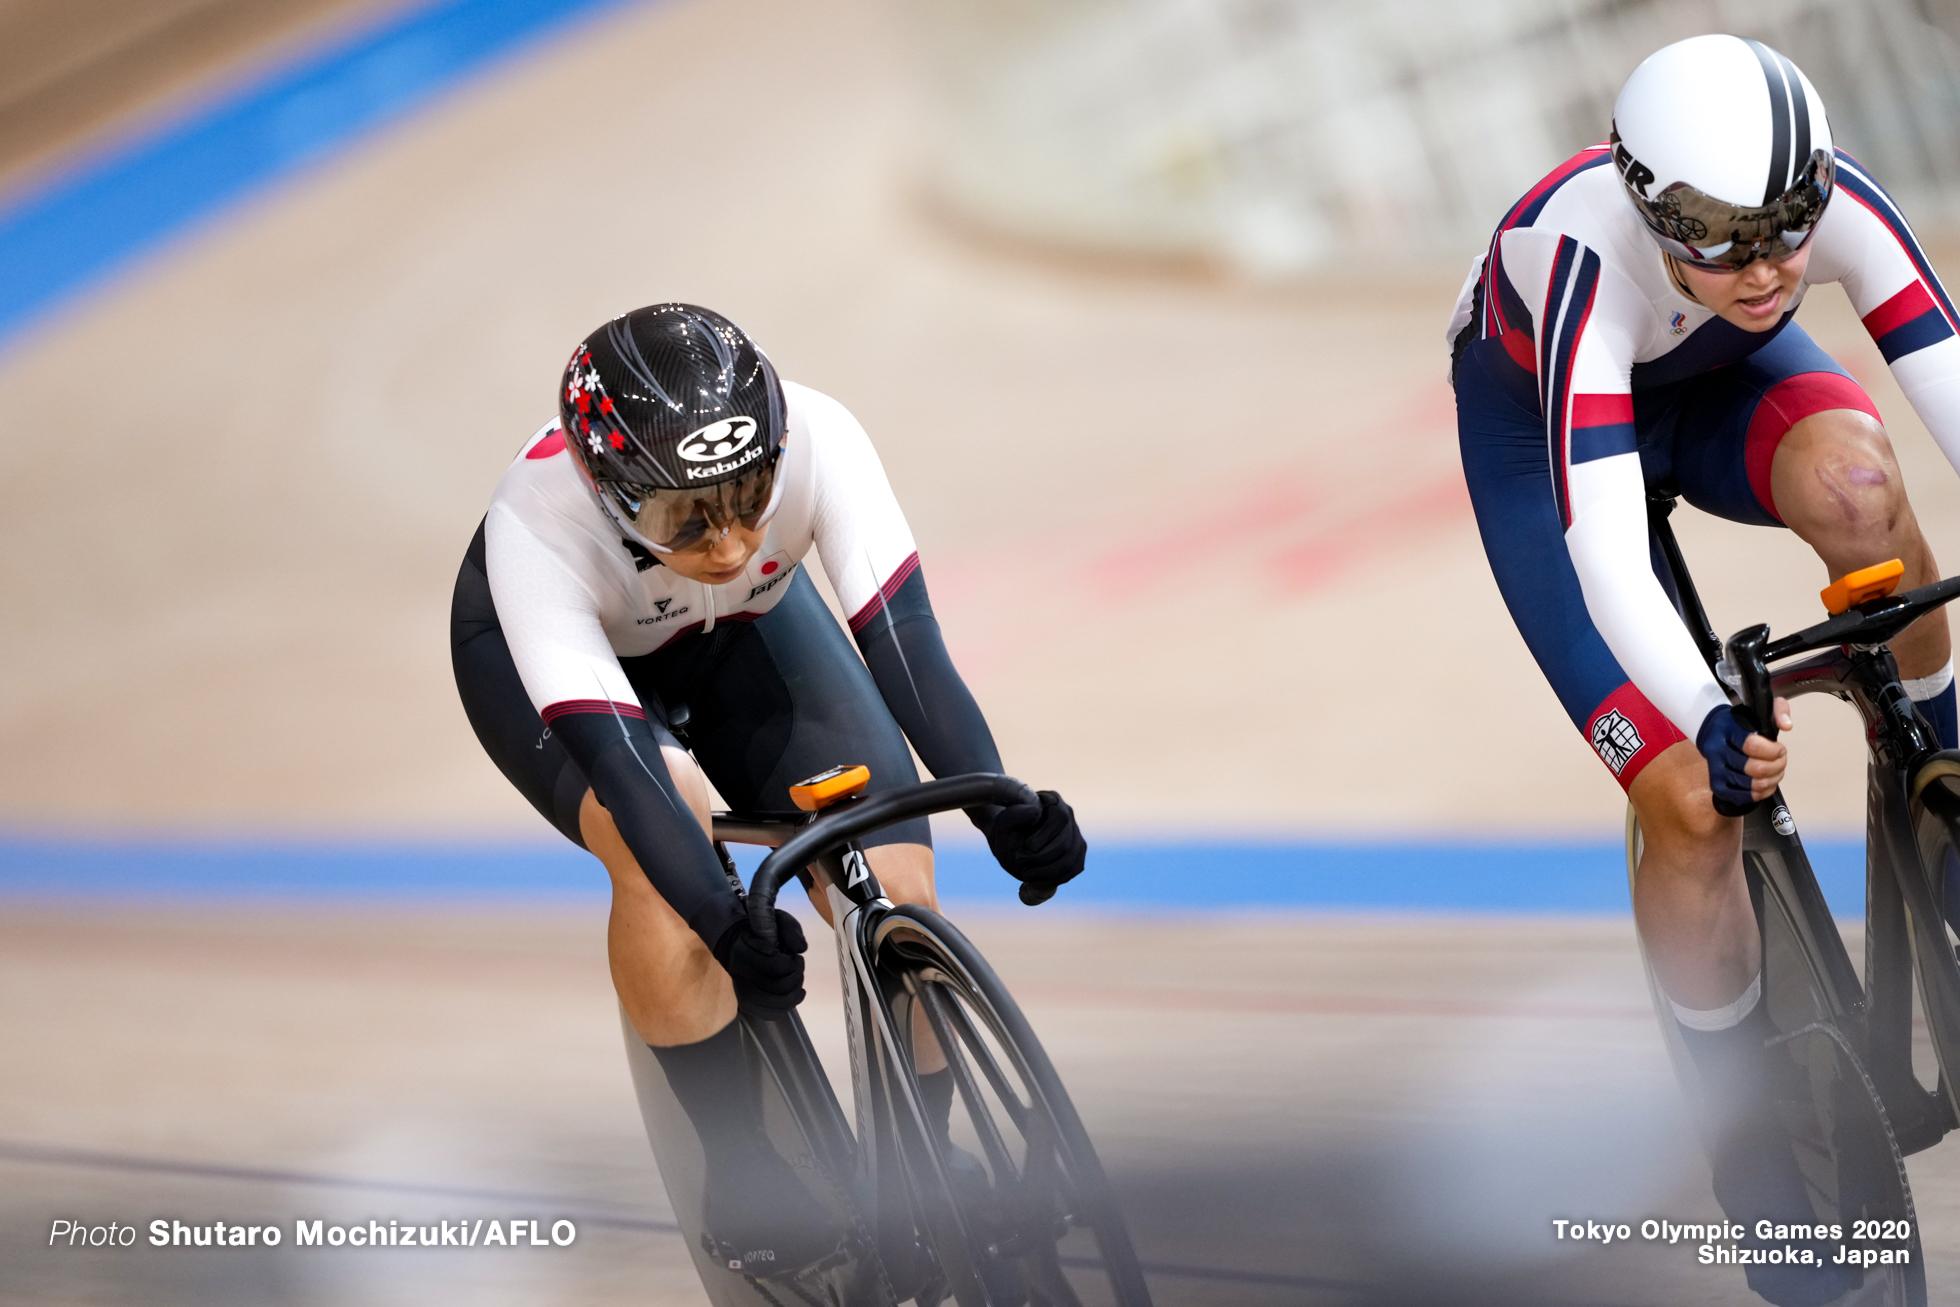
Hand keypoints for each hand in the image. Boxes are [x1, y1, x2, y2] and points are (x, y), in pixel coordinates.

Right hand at [711, 908, 807, 1013]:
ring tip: (797, 979)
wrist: (736, 945)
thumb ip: (790, 929)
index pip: (776, 966)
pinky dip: (788, 1005)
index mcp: (744, 951)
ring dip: (795, 991)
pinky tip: (796, 995)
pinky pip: (771, 1013)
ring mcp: (742, 992)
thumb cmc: (761, 932)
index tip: (795, 956)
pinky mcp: (747, 1004)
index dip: (793, 963)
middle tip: (797, 966)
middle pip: (779, 986)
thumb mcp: (776, 919)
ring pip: (776, 1003)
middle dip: (796, 977)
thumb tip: (801, 949)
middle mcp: (740, 975)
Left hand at [985, 790, 1085, 904]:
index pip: (1060, 818)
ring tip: (1026, 875)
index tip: (1026, 847)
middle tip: (1021, 866)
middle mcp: (1068, 814)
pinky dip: (1055, 879)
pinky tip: (1037, 881)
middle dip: (1042, 860)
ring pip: (1072, 860)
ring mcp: (1075, 833)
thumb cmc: (1004, 830)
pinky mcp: (1076, 851)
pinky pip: (1073, 869)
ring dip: (1047, 873)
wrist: (1008, 839)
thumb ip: (1013, 816)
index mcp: (1052, 800)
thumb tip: (1035, 813)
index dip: (1044, 836)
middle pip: (1066, 844)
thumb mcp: (1002, 823)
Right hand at [1697, 699, 1792, 813]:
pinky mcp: (1717, 784)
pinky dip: (1760, 793)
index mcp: (1727, 729)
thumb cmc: (1740, 723)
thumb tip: (1786, 725)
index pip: (1752, 745)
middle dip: (1777, 766)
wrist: (1713, 732)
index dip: (1773, 750)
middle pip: (1755, 768)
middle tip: (1781, 760)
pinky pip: (1742, 796)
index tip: (1780, 747)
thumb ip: (1779, 709)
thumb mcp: (1760, 707)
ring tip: (1776, 771)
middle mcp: (1717, 750)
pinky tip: (1765, 783)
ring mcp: (1715, 769)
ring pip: (1752, 784)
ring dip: (1772, 780)